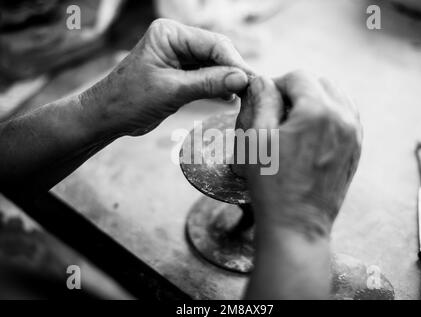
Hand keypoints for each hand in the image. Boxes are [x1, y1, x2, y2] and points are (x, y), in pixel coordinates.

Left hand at [80, 18, 252, 135]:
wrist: (108, 117)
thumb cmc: (129, 100)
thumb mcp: (172, 91)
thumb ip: (208, 83)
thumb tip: (241, 79)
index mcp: (169, 34)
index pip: (212, 43)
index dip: (234, 62)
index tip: (251, 81)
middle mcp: (176, 41)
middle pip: (216, 52)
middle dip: (233, 71)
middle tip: (251, 91)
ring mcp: (178, 57)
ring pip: (213, 65)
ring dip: (227, 80)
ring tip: (243, 97)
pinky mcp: (180, 74)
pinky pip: (206, 77)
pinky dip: (217, 87)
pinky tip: (228, 98)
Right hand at [246, 71, 361, 237]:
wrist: (297, 223)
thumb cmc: (271, 183)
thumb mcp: (256, 138)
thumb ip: (262, 100)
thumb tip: (264, 80)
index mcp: (317, 111)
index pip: (298, 76)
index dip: (277, 83)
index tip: (265, 98)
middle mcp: (343, 118)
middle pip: (321, 83)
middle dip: (297, 89)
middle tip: (278, 109)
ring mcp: (354, 134)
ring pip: (337, 97)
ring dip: (315, 100)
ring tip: (294, 120)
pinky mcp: (356, 149)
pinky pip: (346, 116)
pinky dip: (329, 114)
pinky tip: (310, 131)